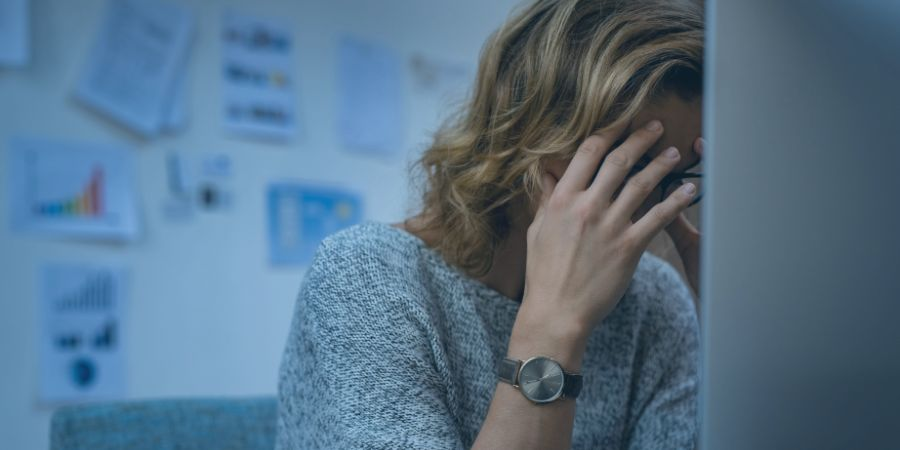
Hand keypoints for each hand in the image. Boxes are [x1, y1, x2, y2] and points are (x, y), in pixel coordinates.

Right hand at [518, 120, 698, 338]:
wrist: (557, 311)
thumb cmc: (543, 273)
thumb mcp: (538, 230)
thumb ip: (546, 198)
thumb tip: (546, 173)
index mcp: (562, 200)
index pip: (588, 153)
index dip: (608, 131)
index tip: (621, 121)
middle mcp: (587, 207)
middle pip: (619, 160)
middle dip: (641, 138)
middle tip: (656, 127)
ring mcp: (610, 226)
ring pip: (642, 183)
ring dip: (662, 164)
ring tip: (674, 153)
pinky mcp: (630, 247)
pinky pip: (659, 217)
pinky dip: (677, 201)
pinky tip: (689, 190)